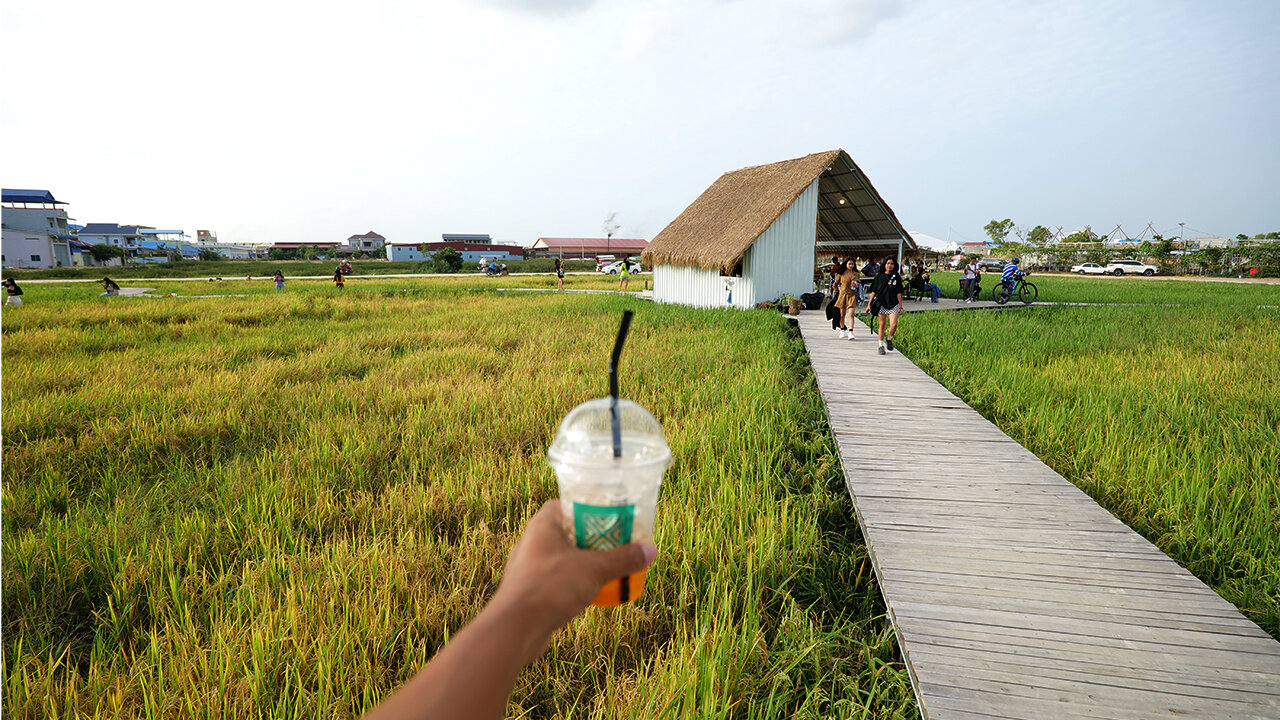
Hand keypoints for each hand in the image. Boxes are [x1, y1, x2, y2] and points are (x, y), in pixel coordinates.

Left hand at [490, 500, 656, 664]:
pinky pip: (557, 581)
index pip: (566, 505)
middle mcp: (532, 543)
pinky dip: (573, 584)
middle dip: (593, 540)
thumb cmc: (551, 586)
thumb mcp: (595, 569)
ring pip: (563, 559)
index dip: (588, 508)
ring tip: (608, 570)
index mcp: (543, 525)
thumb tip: (651, 550)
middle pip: (568, 533)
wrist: (516, 628)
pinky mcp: (530, 592)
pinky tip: (590, 594)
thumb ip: (623, 558)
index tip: (610, 517)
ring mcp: (529, 568)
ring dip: (584, 564)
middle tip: (617, 544)